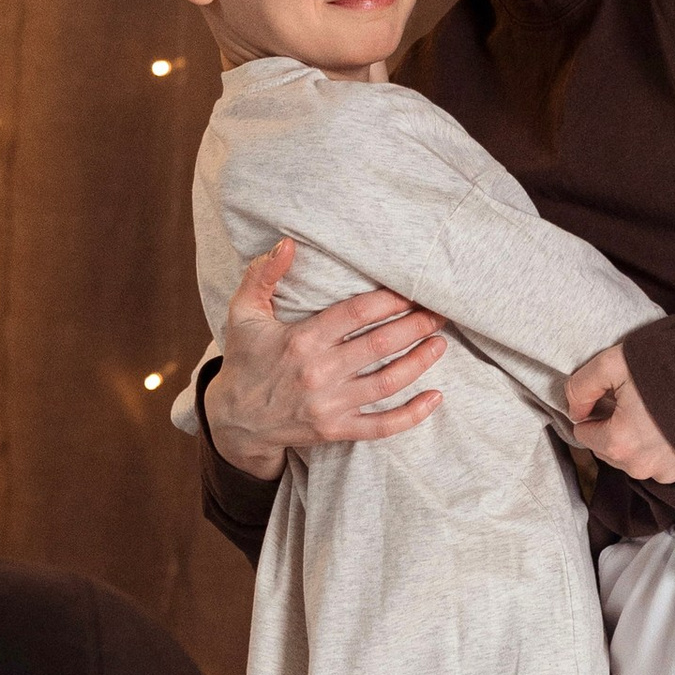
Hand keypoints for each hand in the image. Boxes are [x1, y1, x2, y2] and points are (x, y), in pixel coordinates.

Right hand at [205, 240, 446, 472]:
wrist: (234, 419)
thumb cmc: (244, 360)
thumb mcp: (243, 313)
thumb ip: (263, 275)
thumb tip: (288, 244)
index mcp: (302, 339)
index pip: (357, 313)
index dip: (390, 300)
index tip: (412, 290)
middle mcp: (319, 372)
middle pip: (381, 345)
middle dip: (416, 325)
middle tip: (439, 312)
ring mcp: (330, 405)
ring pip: (388, 382)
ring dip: (420, 362)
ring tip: (440, 343)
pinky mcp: (336, 430)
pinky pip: (382, 426)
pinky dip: (412, 415)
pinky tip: (435, 398)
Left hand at [566, 343, 674, 486]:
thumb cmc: (670, 365)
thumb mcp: (614, 361)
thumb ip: (581, 386)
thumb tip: (574, 410)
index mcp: (618, 443)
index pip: (583, 433)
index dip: (596, 411)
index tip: (615, 395)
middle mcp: (641, 467)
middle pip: (608, 450)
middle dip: (615, 428)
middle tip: (636, 401)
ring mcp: (668, 473)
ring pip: (636, 460)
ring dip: (639, 442)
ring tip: (658, 413)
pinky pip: (664, 465)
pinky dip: (665, 450)